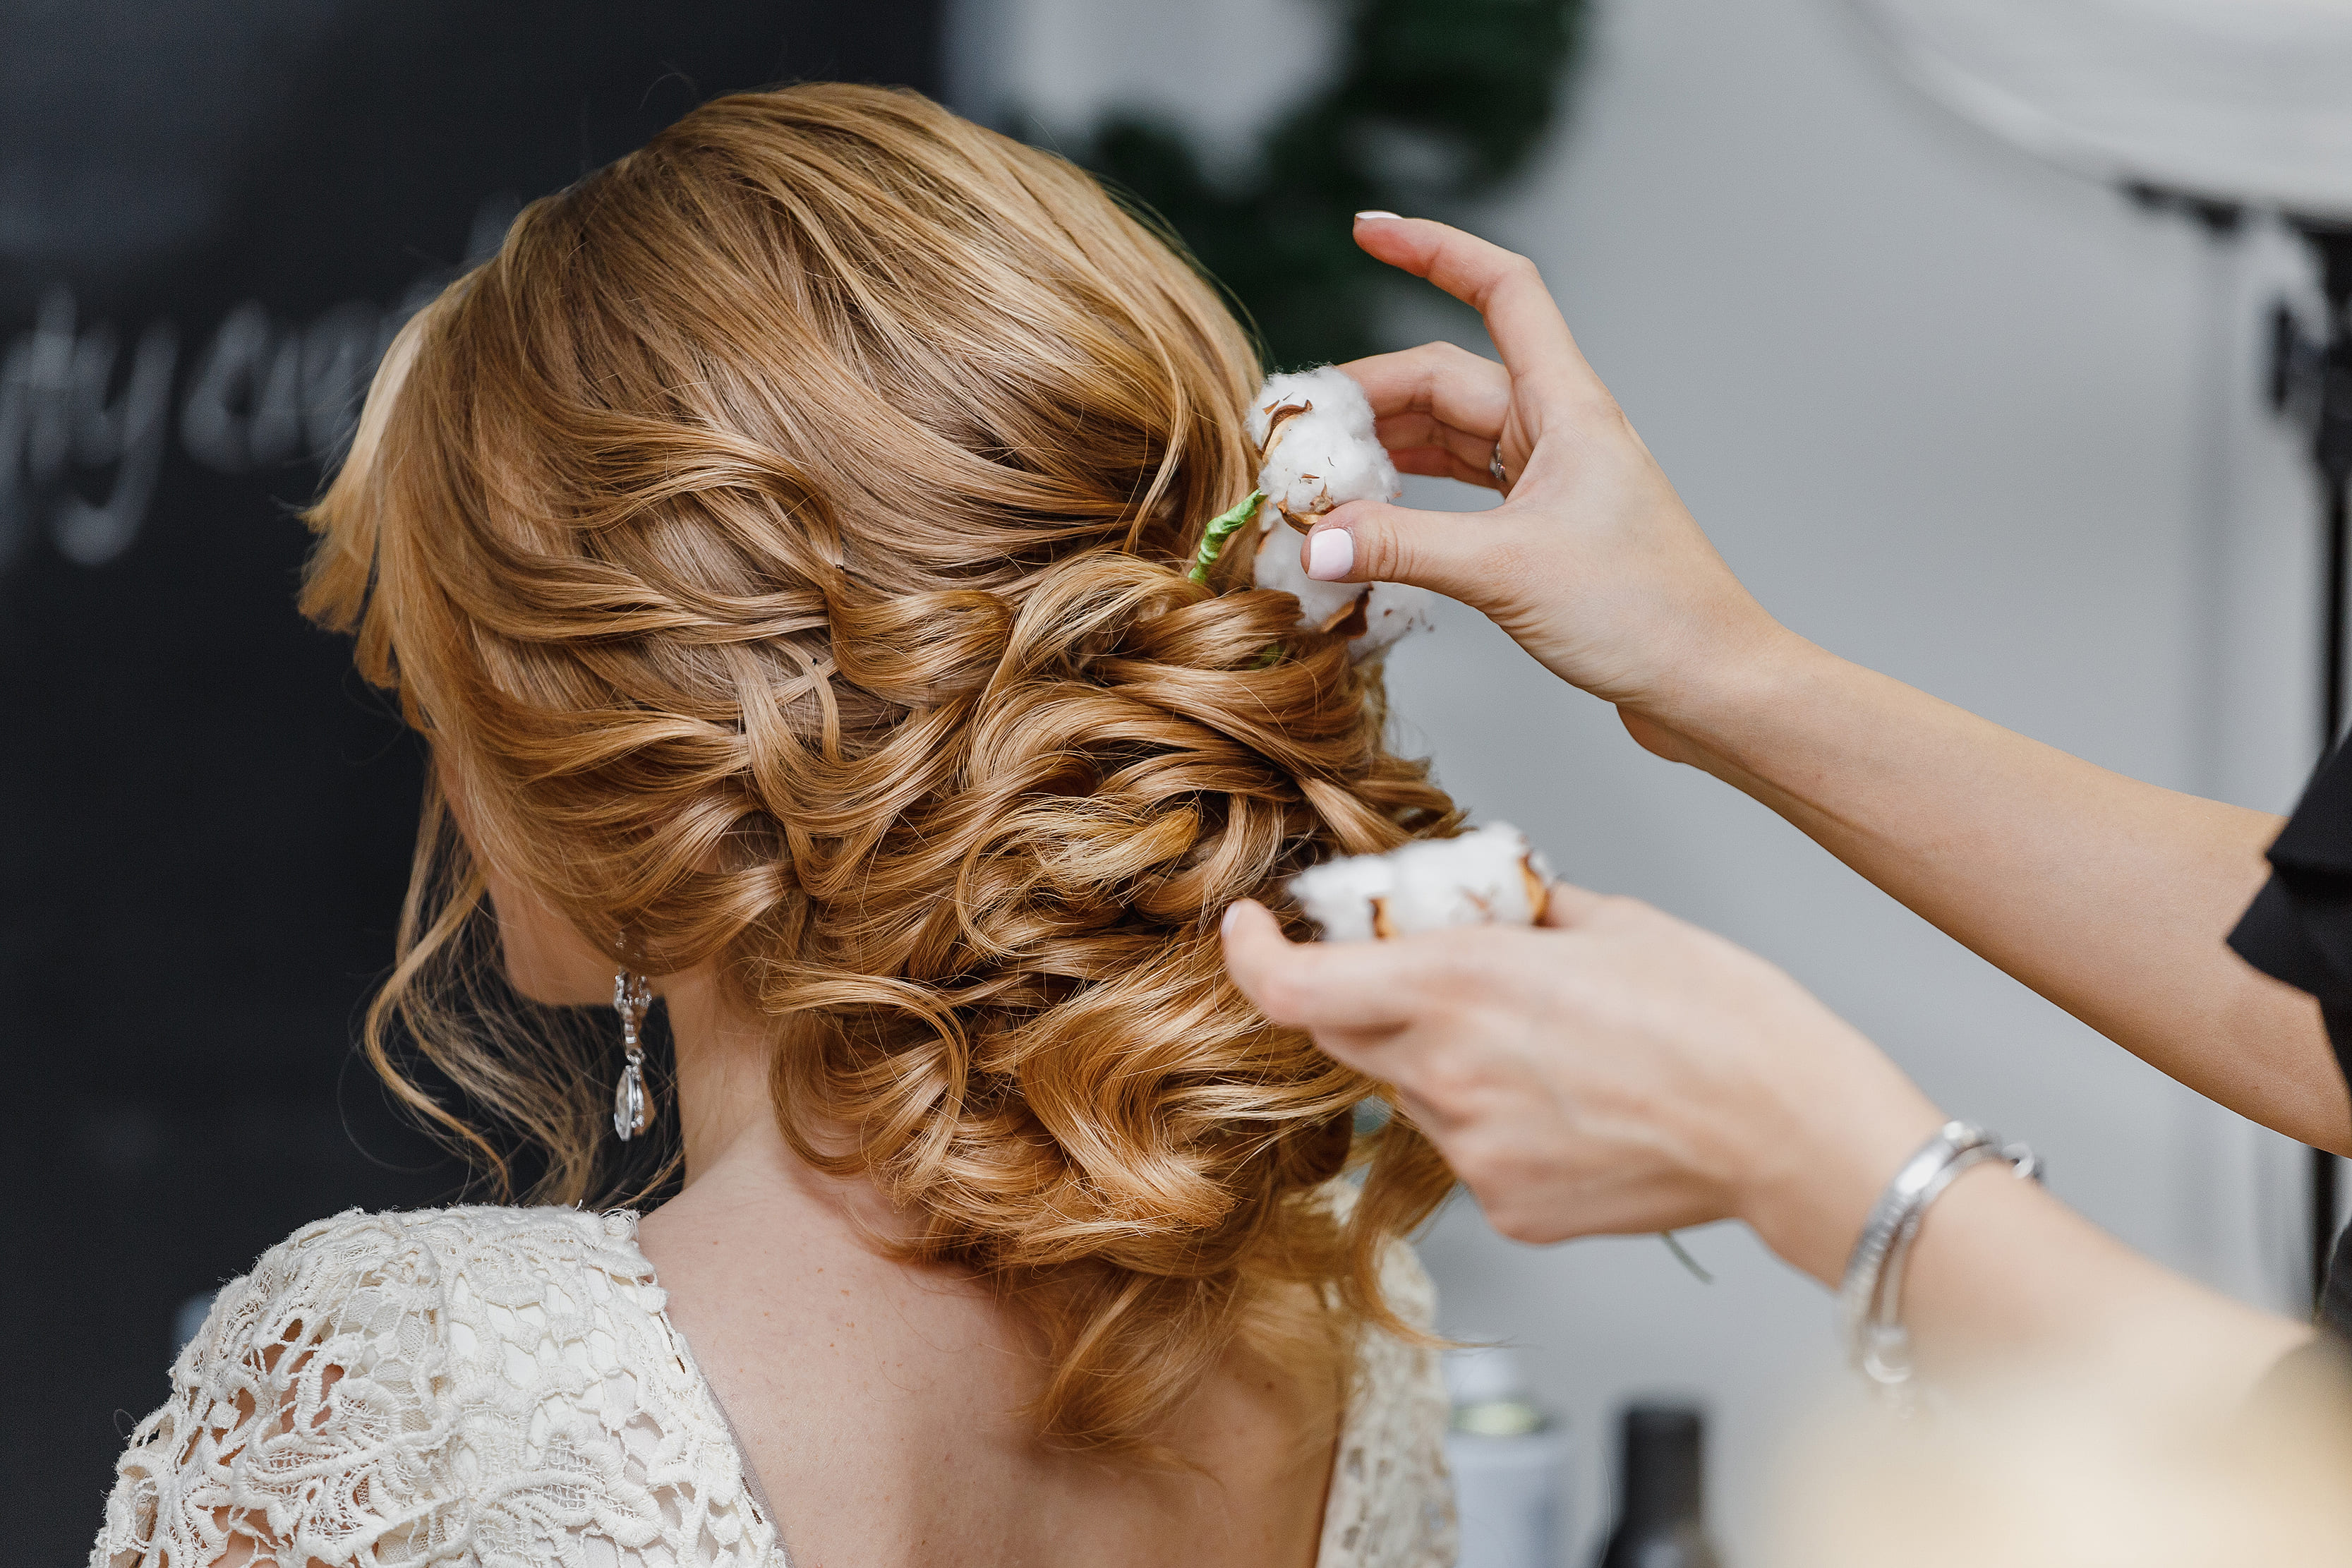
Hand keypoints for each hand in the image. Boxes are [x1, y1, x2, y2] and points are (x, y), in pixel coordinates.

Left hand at [1220, 887, 1946, 1284]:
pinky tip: (1573, 1106)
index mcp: (1459, 984)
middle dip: (1362, 997)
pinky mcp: (1509, 1209)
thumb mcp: (1611, 922)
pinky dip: (1496, 1122)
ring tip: (1546, 1046)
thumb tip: (1486, 903)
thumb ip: (1520, 914)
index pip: (1294, 986)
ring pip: (1412, 1096)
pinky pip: (1469, 1152)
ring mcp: (1473, 1152)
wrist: (1793, 1129)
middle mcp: (1446, 1072)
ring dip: (1443, 1062)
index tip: (1250, 927)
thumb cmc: (1722, 1014)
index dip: (1251, 955)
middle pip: (1343, 1036)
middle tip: (1427, 971)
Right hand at [1309, 215, 1792, 732]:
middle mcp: (1560, 430)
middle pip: (1448, 379)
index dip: (1435, 250)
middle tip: (1297, 433)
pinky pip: (1461, 490)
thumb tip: (1315, 541)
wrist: (1711, 684)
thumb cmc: (1645, 614)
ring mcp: (1552, 480)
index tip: (1369, 231)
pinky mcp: (1544, 532)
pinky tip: (1371, 519)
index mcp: (1567, 406)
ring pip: (1450, 436)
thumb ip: (1403, 549)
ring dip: (1386, 448)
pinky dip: (1412, 495)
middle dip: (1370, 395)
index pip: (1502, 290)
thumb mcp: (1507, 572)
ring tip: (1321, 476)